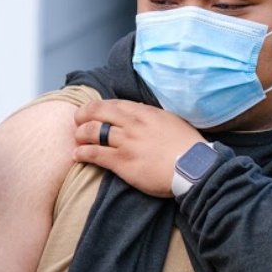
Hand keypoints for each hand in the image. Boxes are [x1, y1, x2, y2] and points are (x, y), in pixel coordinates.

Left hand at [72, 99, 204, 196]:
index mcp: (144, 112)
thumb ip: (152, 117)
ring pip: (93, 132)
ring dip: (81, 134)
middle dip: (83, 114)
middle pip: (98, 112)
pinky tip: (77, 154)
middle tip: (77, 120)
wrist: (194, 167)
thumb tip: (142, 114)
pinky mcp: (122, 161)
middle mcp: (132, 123)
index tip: (92, 109)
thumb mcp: (171, 121)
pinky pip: (95, 153)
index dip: (98, 106)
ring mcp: (126, 142)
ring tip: (78, 138)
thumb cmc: (188, 147)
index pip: (114, 103)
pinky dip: (82, 153)